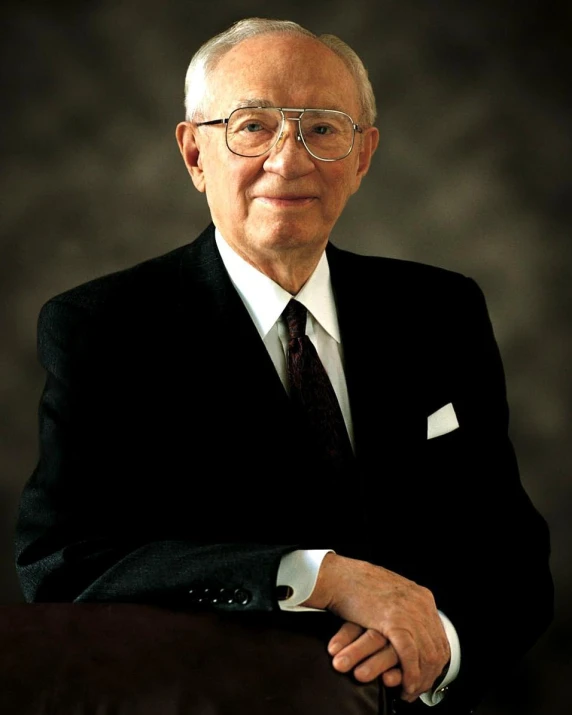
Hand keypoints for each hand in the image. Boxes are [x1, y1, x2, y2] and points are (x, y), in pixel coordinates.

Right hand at [306, 554, 449, 701]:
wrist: (340, 576)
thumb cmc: (358, 585)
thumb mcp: (391, 594)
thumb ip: (405, 608)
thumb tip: (410, 627)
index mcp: (422, 597)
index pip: (440, 637)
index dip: (434, 661)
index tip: (426, 675)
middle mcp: (420, 604)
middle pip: (437, 648)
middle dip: (429, 674)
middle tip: (418, 689)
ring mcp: (409, 612)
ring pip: (427, 654)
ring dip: (420, 678)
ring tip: (410, 691)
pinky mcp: (394, 621)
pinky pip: (409, 655)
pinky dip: (409, 674)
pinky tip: (404, 684)